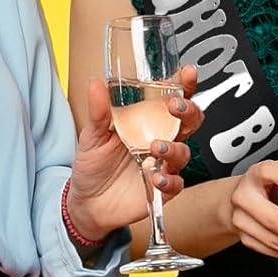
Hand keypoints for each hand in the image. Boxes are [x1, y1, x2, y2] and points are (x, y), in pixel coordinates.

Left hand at [65, 66, 202, 241]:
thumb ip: (99, 111)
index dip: (184, 85)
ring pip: (184, 151)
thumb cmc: (93, 165)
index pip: (172, 98)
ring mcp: (164, 164)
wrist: (87, 202)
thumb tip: (95, 84)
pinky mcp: (163, 188)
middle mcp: (161, 140)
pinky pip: (176, 183)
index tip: (186, 74)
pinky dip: (170, 180)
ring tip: (156, 148)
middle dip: (188, 111)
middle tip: (175, 107)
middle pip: (190, 121)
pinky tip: (156, 178)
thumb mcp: (93, 135)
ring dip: (174, 148)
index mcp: (147, 121)